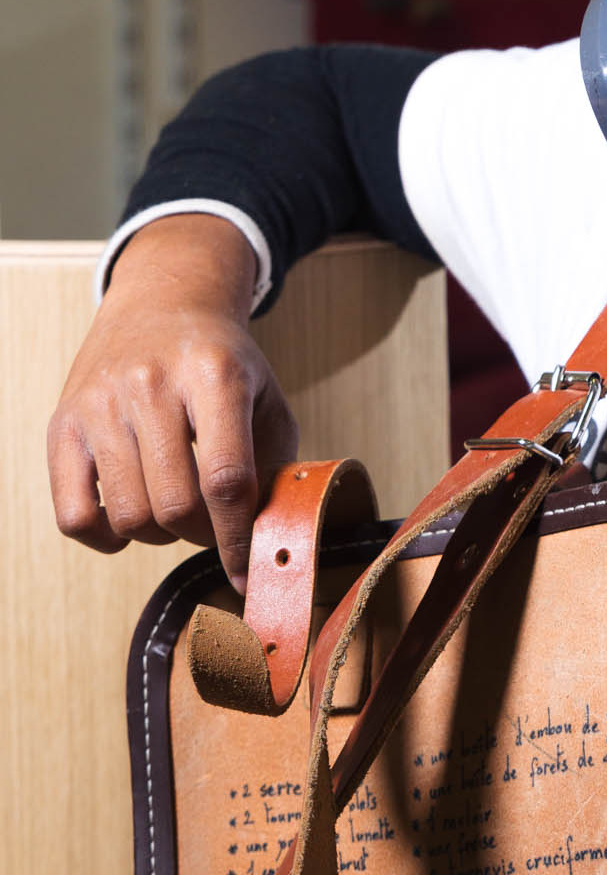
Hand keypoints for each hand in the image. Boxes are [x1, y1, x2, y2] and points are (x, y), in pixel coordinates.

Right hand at [48, 215, 297, 588]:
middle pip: (175, 505)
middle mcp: (152, 385)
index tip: (246, 571)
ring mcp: (101, 403)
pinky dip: (105, 538)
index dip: (238, 537)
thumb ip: (276, 464)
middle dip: (202, 536)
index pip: (227, 480)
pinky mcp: (64, 423)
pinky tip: (128, 523)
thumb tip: (269, 538)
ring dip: (160, 536)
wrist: (162, 303)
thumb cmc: (221, 360)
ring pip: (129, 515)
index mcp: (214, 375)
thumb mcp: (265, 397)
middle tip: (212, 527)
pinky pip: (74, 514)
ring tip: (175, 513)